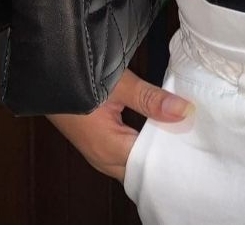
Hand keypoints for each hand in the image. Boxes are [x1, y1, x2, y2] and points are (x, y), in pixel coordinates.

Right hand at [46, 67, 193, 182]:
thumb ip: (152, 100)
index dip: (174, 156)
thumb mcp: (120, 86)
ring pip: (135, 162)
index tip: (196, 144)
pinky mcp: (100, 143)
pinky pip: (128, 152)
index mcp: (110, 150)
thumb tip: (184, 111)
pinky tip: (163, 129)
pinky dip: (146, 144)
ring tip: (184, 134)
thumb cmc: (78, 80)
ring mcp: (100, 152)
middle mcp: (104, 158)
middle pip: (143, 169)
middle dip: (167, 156)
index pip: (151, 166)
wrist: (47, 74)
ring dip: (157, 150)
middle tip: (194, 140)